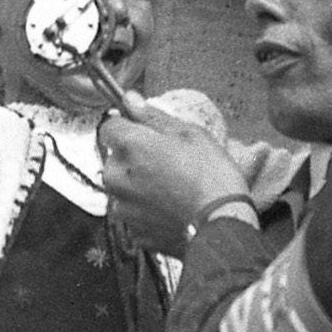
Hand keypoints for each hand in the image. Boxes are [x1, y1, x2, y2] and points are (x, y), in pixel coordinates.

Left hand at [97, 94, 250, 251]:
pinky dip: (146, 210)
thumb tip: (130, 99)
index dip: (127, 125)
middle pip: (114, 159)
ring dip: (138, 184)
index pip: (109, 126)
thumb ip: (152, 116)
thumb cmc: (211, 176)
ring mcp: (123, 208)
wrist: (223, 225)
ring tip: (171, 187)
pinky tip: (171, 207)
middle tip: (166, 161)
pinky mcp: (134, 232)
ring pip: (122, 188)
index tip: (144, 131)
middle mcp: (117, 178)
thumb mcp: (189, 134)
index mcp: (130, 147)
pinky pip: (133, 213)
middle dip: (132, 158)